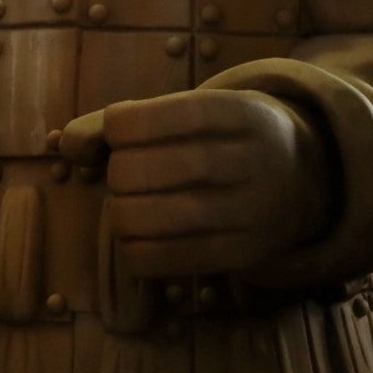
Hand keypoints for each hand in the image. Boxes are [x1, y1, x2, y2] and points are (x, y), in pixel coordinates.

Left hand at [59, 89, 326, 277]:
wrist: (306, 179)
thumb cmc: (226, 139)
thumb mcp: (193, 111)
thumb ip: (125, 120)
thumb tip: (66, 146)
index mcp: (238, 113)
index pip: (146, 119)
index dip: (118, 127)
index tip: (125, 132)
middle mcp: (250, 162)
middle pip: (138, 171)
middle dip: (117, 172)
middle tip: (131, 173)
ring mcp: (249, 214)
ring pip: (143, 220)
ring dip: (120, 212)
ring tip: (133, 204)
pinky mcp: (241, 257)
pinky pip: (158, 260)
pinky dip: (132, 249)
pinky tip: (145, 234)